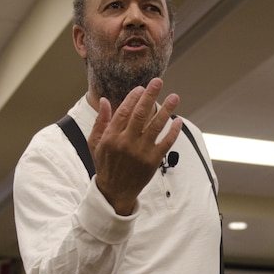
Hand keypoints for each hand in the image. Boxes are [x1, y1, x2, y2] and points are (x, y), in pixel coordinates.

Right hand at [88, 78, 181, 214]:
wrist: (115, 192)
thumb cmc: (105, 165)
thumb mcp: (96, 144)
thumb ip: (101, 122)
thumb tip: (103, 100)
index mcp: (111, 137)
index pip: (124, 111)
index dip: (133, 98)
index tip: (141, 88)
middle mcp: (126, 143)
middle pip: (140, 114)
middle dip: (150, 95)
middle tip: (158, 81)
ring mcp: (141, 152)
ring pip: (156, 126)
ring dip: (166, 109)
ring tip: (174, 96)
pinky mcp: (153, 161)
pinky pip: (166, 143)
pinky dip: (173, 132)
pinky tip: (178, 120)